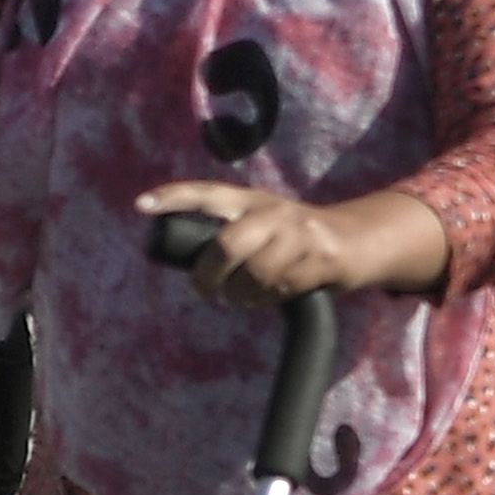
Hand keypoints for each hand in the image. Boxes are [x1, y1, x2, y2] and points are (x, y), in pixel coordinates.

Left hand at [137, 179, 449, 306]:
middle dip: (210, 275)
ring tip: (242, 297)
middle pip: (227, 245)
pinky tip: (269, 297)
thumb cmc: (293, 237)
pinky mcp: (317, 259)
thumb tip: (192, 264)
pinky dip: (266, 301)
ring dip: (241, 296)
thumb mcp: (263, 223)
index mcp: (251, 200)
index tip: (140, 205)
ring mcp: (297, 234)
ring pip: (252, 276)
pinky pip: (278, 290)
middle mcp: (272, 211)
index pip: (207, 193)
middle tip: (205, 291)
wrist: (354, 240)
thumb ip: (232, 234)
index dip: (173, 198)